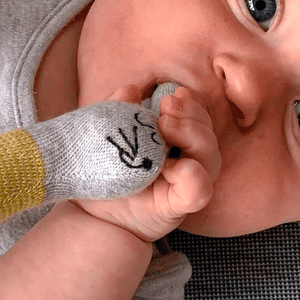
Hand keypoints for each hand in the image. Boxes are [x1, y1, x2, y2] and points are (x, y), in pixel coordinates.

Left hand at [70, 85, 220, 242]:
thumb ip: (118, 109)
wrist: (89, 211)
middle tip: (165, 107)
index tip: (171, 94)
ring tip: (164, 127)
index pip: (198, 117)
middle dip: (192, 115)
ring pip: (211, 157)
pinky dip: (191, 175)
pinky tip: (169, 167)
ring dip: (193, 136)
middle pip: (207, 134)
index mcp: (175, 142)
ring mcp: (185, 185)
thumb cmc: (101, 171)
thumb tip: (132, 89)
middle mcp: (187, 161)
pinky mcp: (179, 207)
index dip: (192, 103)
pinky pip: (200, 191)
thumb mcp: (105, 134)